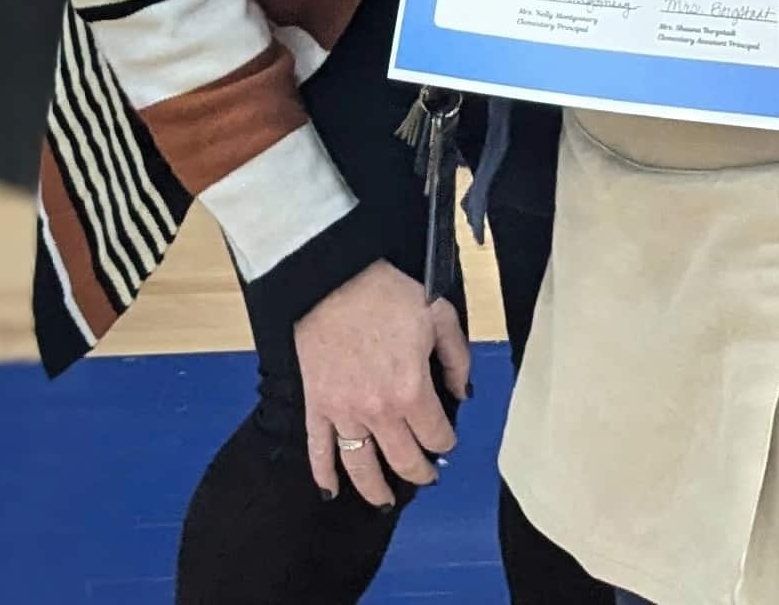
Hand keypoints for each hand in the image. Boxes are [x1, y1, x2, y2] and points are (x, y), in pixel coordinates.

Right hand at [296, 261, 470, 505]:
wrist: (333, 278)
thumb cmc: (386, 293)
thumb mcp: (439, 315)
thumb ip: (457, 359)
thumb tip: (463, 394)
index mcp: (411, 390)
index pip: (436, 436)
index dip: (446, 443)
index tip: (447, 440)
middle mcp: (378, 411)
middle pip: (403, 460)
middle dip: (420, 473)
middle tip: (427, 477)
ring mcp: (343, 412)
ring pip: (361, 467)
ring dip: (376, 489)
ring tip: (386, 500)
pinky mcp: (315, 406)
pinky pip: (318, 450)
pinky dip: (324, 475)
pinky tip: (332, 491)